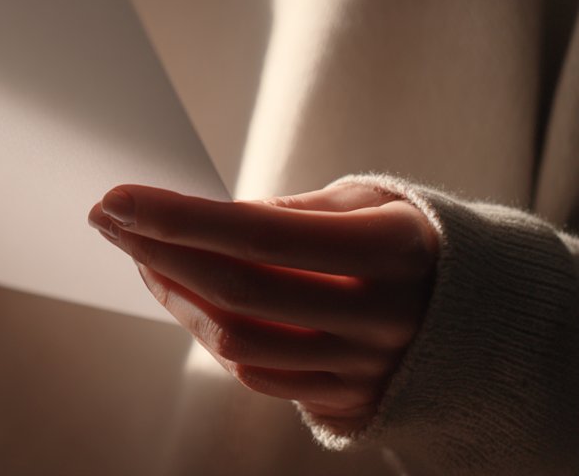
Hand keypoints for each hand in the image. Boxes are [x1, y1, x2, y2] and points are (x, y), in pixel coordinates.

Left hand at [88, 182, 438, 433]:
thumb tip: (212, 219)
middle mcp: (377, 316)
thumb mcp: (373, 201)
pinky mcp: (350, 400)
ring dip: (173, 296)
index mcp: (388, 249)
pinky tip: (184, 297)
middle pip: (237, 290)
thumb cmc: (414, 241)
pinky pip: (258, 377)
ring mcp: (364, 367)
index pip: (256, 233)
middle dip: (157, 249)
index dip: (178, 216)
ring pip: (238, 341)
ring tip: (141, 254)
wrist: (488, 319)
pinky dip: (210, 336)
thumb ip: (295, 213)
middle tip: (109, 218)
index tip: (118, 197)